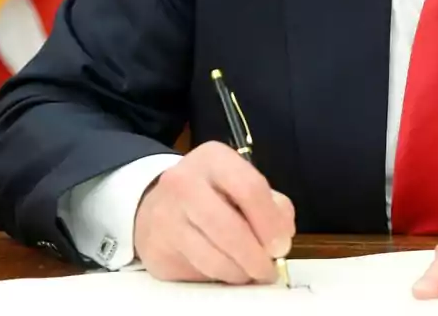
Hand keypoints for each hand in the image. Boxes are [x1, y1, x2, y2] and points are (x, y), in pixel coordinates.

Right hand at [133, 141, 295, 283]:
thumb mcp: (241, 182)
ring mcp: (165, 216)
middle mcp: (184, 183)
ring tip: (251, 273)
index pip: (249, 189)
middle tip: (268, 270)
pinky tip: (227, 271)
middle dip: (255, 256)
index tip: (281, 246)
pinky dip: (219, 277)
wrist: (155, 203)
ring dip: (239, 272)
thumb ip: (271, 204)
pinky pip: (197, 271)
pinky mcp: (157, 249)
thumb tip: (282, 237)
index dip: (271, 223)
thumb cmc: (211, 193)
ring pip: (213, 257)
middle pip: (229, 228)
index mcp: (213, 159)